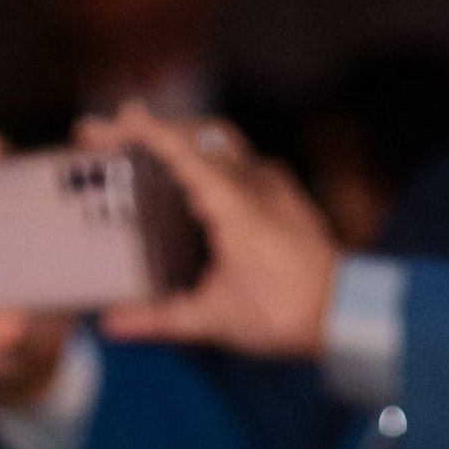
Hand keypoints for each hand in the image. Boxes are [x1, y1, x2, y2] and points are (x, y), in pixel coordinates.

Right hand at [91, 107, 343, 360]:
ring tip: (147, 149)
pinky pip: (240, 160)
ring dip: (181, 139)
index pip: (177, 149)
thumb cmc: (284, 314)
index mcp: (232, 199)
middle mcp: (253, 178)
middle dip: (151, 130)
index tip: (102, 124)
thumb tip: (113, 325)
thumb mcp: (215, 319)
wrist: (346, 314)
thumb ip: (161, 318)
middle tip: (112, 135)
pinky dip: (209, 159)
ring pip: (219, 141)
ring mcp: (273, 181)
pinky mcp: (286, 192)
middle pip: (194, 134)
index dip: (137, 132)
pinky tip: (194, 180)